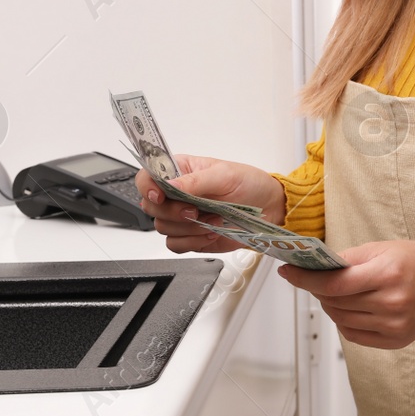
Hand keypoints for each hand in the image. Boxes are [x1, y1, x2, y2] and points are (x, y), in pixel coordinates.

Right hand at [134, 154, 287, 253]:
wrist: (267, 209)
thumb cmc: (249, 184)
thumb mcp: (224, 175)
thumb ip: (195, 181)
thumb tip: (170, 186)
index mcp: (181, 171)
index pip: (148, 176)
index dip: (147, 187)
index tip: (160, 195)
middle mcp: (177, 194)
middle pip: (151, 206)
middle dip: (173, 212)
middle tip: (196, 211)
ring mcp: (181, 216)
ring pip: (163, 227)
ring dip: (189, 228)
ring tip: (214, 220)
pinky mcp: (190, 235)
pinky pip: (175, 244)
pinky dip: (193, 241)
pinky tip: (211, 233)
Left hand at [277, 240, 414, 349]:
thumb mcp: (385, 248)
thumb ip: (350, 258)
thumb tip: (317, 267)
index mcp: (387, 274)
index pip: (334, 284)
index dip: (306, 280)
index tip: (288, 272)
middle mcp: (390, 302)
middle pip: (335, 303)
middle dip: (318, 290)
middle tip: (315, 279)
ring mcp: (392, 324)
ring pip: (341, 319)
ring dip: (330, 306)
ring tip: (335, 293)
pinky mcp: (394, 340)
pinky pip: (353, 334)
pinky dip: (343, 321)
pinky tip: (349, 308)